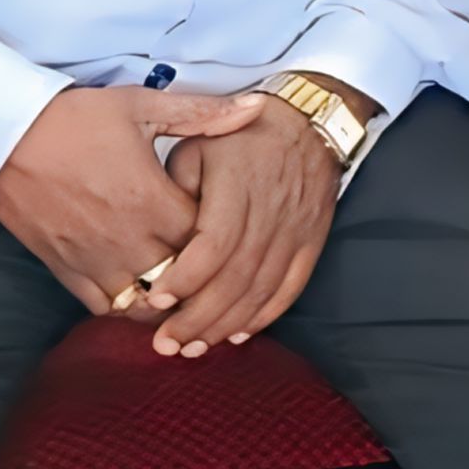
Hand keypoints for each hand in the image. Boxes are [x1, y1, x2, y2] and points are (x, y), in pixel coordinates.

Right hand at [0, 85, 266, 314]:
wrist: (5, 136)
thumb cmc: (76, 118)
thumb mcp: (142, 106)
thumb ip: (203, 113)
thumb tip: (258, 107)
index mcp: (151, 199)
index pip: (207, 241)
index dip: (224, 240)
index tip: (230, 227)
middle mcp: (125, 238)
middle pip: (181, 280)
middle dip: (201, 278)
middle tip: (215, 268)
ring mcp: (92, 260)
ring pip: (143, 305)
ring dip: (165, 300)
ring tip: (181, 288)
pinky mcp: (63, 270)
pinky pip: (102, 308)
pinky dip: (124, 306)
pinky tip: (139, 290)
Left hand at [143, 80, 361, 356]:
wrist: (308, 121)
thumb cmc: (242, 136)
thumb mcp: (199, 142)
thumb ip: (178, 186)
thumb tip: (160, 233)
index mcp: (240, 184)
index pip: (215, 242)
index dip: (186, 276)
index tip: (157, 298)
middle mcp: (272, 210)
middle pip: (237, 275)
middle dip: (199, 317)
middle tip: (166, 343)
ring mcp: (296, 228)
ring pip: (263, 288)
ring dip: (227, 324)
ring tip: (194, 347)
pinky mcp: (312, 240)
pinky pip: (291, 286)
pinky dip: (265, 315)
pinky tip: (238, 333)